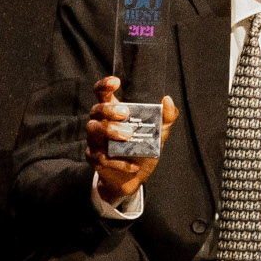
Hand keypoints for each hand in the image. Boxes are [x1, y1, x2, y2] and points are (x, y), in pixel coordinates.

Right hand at [86, 76, 177, 203]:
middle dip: (109, 109)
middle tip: (125, 113)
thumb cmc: (144, 147)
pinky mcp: (94, 159)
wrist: (135, 178)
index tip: (116, 82)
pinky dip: (119, 161)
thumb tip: (167, 99)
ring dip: (110, 130)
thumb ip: (166, 117)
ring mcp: (95, 141)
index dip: (104, 85)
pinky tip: (133, 165)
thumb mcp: (159, 132)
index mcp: (113, 111)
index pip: (102, 93)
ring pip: (93, 129)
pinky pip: (101, 157)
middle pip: (96, 109)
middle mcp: (101, 122)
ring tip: (128, 135)